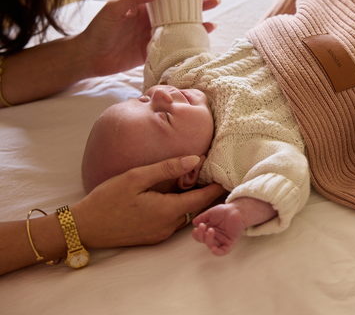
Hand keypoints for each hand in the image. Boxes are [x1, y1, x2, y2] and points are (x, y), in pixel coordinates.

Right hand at [71, 156, 225, 246]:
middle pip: (196, 209)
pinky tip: (175, 197)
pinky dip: (180, 209)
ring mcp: (160, 234)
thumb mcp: (137, 177)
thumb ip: (167, 168)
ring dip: (193, 203)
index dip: (215, 189)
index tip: (226, 178)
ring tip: (197, 185)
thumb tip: (195, 160)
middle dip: (207, 195)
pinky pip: (173, 222)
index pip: (201, 200)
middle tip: (214, 179)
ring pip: (185, 216)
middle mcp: (167, 226)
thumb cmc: (108, 198)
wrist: (85, 226)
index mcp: (167, 211)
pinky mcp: (152, 238)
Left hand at [77, 0, 218, 76]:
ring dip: (196, 24)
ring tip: (213, 23)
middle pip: (180, 10)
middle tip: (216, 1)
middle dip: (198, 5)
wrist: (90, 56)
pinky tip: (199, 41)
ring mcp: (155, 35)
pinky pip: (174, 45)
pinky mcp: (154, 51)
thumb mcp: (114, 8)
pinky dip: (186, 42)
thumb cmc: (99, 29)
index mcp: (144, 5)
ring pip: (180, 27)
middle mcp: (152, 18)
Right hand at [192, 203, 245, 255]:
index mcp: (209, 230)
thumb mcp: (210, 213)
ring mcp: (222, 240)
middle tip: (202, 226)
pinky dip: (218, 252)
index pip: (200, 236)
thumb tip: (193, 222)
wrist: (236, 210)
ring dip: (208, 240)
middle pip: (205, 241)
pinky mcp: (230, 243)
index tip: (196, 228)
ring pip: (212, 245)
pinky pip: (223, 251)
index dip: (197, 235)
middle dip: (201, 235)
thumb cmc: (224, 211)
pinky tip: (214, 249)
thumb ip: (202, 218)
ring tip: (210, 230)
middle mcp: (215, 237)